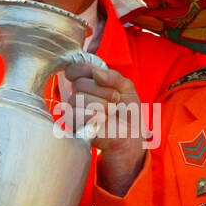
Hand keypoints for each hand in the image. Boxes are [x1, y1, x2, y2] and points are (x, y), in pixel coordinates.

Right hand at [63, 62, 147, 195]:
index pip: (74, 69)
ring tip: (111, 111)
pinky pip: (77, 113)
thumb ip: (112, 76)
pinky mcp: (74, 125)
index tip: (99, 77)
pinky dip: (96, 115)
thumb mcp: (126, 87)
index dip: (85, 69)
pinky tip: (103, 120)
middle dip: (103, 90)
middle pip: (79, 82)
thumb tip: (96, 73)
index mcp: (87, 82)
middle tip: (115, 100)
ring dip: (102, 104)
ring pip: (78, 97)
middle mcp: (77, 94)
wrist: (131, 136)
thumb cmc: (127, 112)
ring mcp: (74, 110)